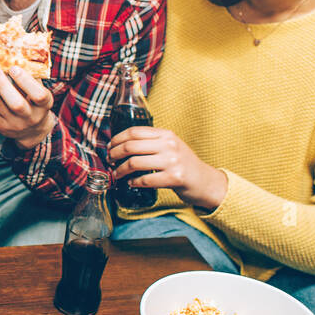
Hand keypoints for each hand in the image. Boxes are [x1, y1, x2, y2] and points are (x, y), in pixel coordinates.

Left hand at [0, 64, 55, 149]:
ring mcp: (14, 123)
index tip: (14, 67)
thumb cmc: (35, 103)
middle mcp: (30, 117)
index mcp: (44, 106)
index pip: (39, 96)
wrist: (31, 130)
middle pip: (16, 104)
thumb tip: (18, 53)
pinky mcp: (0, 125)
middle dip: (3, 85)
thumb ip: (31, 76)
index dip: (26, 82)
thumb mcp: (40, 91)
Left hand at [107, 126, 227, 210]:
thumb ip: (152, 142)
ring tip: (117, 173)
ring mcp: (172, 161)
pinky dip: (133, 182)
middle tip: (109, 160)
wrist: (205, 181)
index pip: (134, 131)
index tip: (109, 146)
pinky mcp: (174, 178)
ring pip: (134, 163)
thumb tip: (121, 144)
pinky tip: (131, 183)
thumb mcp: (171, 146)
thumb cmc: (183, 164)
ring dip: (120, 170)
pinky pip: (144, 179)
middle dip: (114, 154)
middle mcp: (169, 145)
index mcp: (166, 134)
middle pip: (130, 146)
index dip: (117, 139)